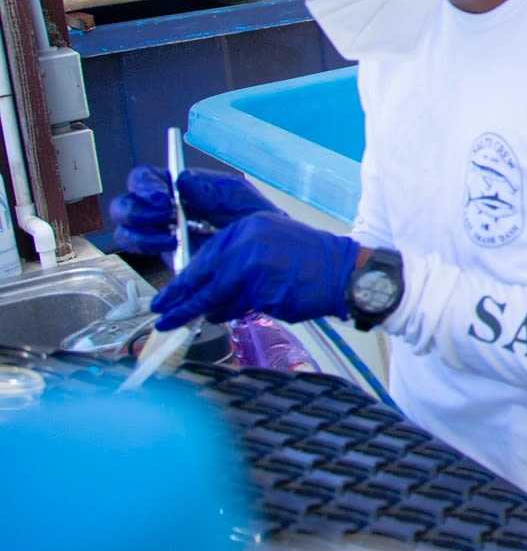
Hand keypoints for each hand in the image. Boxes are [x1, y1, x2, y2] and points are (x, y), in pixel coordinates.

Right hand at [109, 167, 276, 257]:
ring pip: (125, 229)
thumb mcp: (240, 198)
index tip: (163, 198)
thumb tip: (181, 181)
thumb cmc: (255, 221)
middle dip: (137, 210)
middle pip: (126, 203)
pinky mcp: (164, 255)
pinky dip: (148, 248)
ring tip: (172, 238)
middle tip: (165, 216)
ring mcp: (160, 232)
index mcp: (180, 188)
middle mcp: (164, 208)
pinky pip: (137, 251)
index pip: (146, 178)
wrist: (265, 254)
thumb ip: (212, 189)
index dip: (145, 185)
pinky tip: (174, 249)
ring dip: (141, 233)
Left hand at [149, 214, 358, 329]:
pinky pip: (235, 309)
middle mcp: (243, 245)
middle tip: (161, 314)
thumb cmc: (308, 260)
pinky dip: (229, 314)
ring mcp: (251, 268)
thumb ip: (235, 257)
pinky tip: (229, 314)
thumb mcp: (267, 243)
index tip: (167, 295)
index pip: (203, 257)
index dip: (181, 280)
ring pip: (215, 297)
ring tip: (183, 321)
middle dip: (177, 300)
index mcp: (243, 230)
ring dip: (202, 311)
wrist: (341, 271)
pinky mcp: (260, 291)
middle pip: (200, 277)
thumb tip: (204, 283)